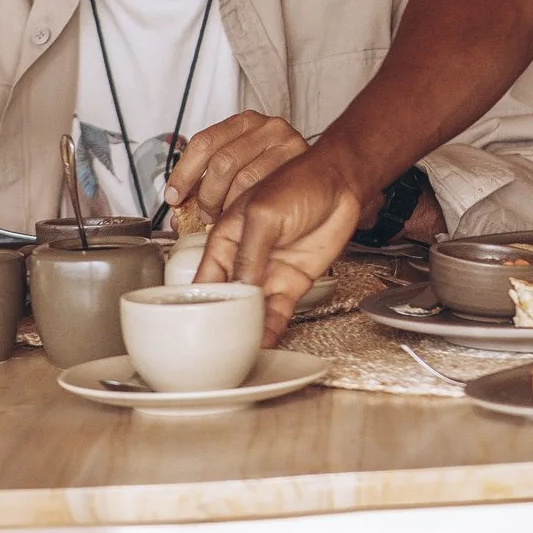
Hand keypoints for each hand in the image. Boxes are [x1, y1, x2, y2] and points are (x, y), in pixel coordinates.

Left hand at [163, 111, 310, 218]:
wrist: (330, 170)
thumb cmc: (278, 173)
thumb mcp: (240, 165)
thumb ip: (209, 182)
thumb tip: (178, 211)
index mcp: (244, 122)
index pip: (204, 142)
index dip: (184, 172)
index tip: (175, 195)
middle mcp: (266, 127)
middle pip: (222, 162)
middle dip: (207, 195)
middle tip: (206, 212)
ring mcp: (286, 142)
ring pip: (243, 179)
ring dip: (229, 206)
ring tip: (228, 216)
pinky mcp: (300, 161)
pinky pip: (265, 190)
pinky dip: (250, 208)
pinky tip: (247, 215)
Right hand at [196, 143, 365, 344]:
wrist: (341, 184)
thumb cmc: (300, 182)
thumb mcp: (264, 215)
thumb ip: (248, 255)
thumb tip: (237, 290)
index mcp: (227, 238)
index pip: (204, 276)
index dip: (197, 302)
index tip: (191, 326)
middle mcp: (244, 259)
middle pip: (226, 299)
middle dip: (220, 322)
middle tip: (214, 346)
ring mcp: (268, 273)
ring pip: (251, 310)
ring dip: (246, 329)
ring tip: (237, 351)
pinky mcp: (292, 282)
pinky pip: (277, 311)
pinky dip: (271, 328)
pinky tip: (265, 341)